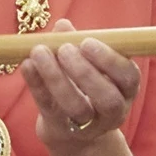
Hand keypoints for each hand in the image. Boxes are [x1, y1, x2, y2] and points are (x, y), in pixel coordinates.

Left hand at [21, 19, 140, 150]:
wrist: (69, 127)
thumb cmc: (83, 85)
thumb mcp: (86, 62)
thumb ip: (77, 42)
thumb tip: (63, 25)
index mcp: (126, 88)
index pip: (128, 76)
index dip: (110, 60)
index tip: (87, 42)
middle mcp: (113, 111)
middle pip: (108, 98)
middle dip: (85, 72)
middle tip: (64, 49)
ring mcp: (88, 125)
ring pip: (78, 108)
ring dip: (57, 78)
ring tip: (40, 52)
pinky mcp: (61, 129)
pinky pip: (49, 108)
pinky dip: (37, 85)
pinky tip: (26, 65)